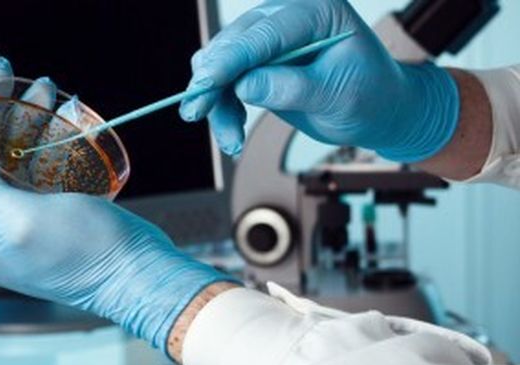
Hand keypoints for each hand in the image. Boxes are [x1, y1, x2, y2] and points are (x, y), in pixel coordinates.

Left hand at [0, 57, 230, 352]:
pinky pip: (36, 169)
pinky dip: (44, 139)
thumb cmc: (85, 250)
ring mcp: (18, 225)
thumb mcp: (21, 218)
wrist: (140, 277)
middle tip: (5, 69)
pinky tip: (58, 113)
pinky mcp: (47, 218)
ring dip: (24, 118)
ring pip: (11, 157)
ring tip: (43, 85)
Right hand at [179, 0, 459, 162]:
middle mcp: (289, 16)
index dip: (233, 57)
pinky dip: (222, 107)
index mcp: (318, 11)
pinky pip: (225, 81)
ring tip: (230, 139)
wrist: (378, 109)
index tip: (206, 82)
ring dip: (216, 101)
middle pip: (235, 42)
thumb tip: (245, 85)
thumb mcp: (338, 96)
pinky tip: (232, 133)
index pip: (266, 32)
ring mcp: (270, 37)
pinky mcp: (258, 61)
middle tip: (197, 112)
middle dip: (213, 80)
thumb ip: (292, 88)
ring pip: (221, 62)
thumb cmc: (371, 97)